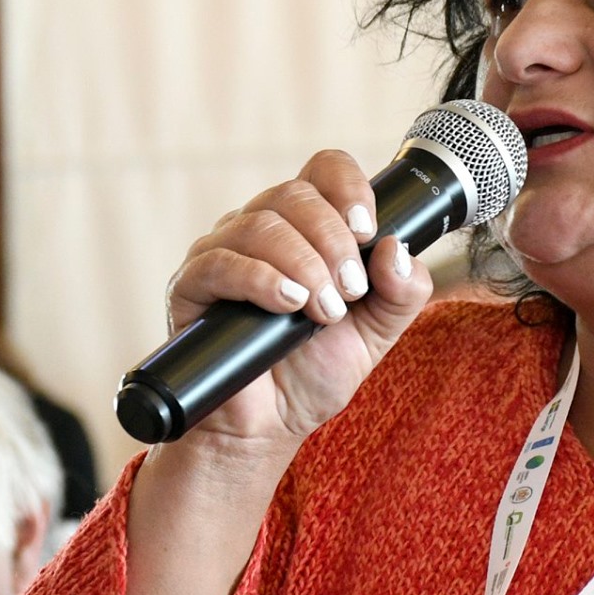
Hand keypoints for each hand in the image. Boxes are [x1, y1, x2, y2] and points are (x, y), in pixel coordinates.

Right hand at [165, 150, 433, 447]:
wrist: (267, 426)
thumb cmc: (313, 373)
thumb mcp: (376, 333)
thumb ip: (402, 292)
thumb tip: (397, 248)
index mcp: (306, 227)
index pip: (323, 169)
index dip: (348, 187)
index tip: (367, 231)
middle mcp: (260, 228)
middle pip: (294, 194)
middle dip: (333, 242)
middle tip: (349, 293)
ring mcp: (221, 252)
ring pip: (261, 224)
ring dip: (304, 265)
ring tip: (322, 312)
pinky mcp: (191, 284)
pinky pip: (221, 261)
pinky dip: (261, 279)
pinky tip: (287, 304)